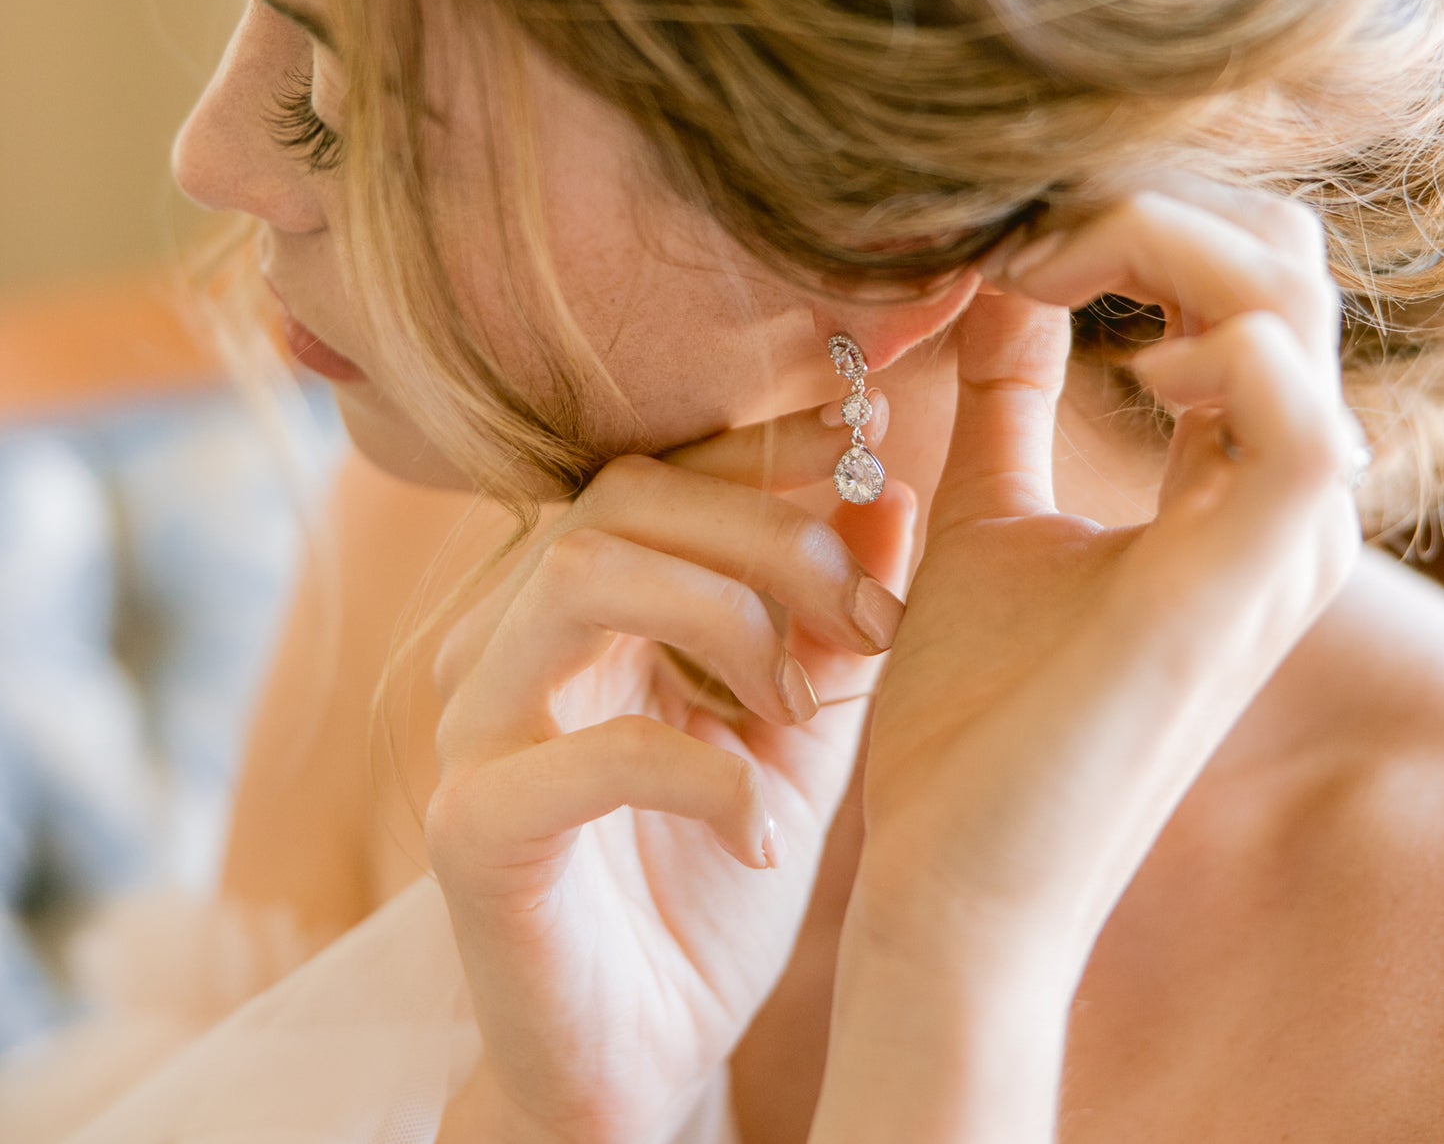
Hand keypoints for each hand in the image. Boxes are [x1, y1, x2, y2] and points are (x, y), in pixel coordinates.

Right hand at [425, 400, 916, 1143]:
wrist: (633, 1067)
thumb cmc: (705, 893)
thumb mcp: (794, 741)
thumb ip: (831, 624)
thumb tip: (893, 495)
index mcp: (579, 612)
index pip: (652, 473)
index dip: (757, 450)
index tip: (866, 452)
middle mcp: (510, 646)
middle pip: (621, 499)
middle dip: (766, 534)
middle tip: (867, 618)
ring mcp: (478, 732)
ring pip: (580, 576)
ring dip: (724, 619)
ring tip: (797, 709)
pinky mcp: (475, 831)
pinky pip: (581, 752)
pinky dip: (695, 772)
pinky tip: (761, 834)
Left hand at [849, 175, 1365, 980]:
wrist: (953, 877)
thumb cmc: (973, 718)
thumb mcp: (985, 512)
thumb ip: (1005, 396)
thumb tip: (993, 277)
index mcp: (1230, 484)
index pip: (1244, 277)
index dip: (1129, 218)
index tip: (1007, 234)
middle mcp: (1278, 503)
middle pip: (1278, 260)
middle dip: (1144, 205)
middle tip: (1022, 236)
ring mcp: (1275, 543)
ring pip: (1289, 303)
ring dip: (1156, 244)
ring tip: (1042, 271)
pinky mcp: (1242, 587)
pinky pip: (1296, 418)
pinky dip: (1207, 343)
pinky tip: (1112, 361)